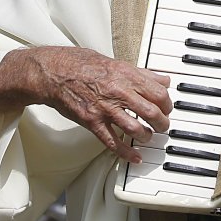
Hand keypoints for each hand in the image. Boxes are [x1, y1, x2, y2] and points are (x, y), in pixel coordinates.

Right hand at [0, 46, 171, 163]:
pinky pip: (113, 142)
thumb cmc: (81, 64)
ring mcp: (105, 109)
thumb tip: (163, 79)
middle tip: (163, 125)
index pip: (159, 92)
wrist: (52, 72)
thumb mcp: (115, 62)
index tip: (167, 107)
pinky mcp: (92, 122)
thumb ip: (141, 73)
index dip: (167, 103)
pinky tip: (135, 158)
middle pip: (152, 112)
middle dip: (162, 122)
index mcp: (126, 75)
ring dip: (147, 136)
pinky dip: (126, 152)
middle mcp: (118, 92)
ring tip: (150, 137)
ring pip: (136, 128)